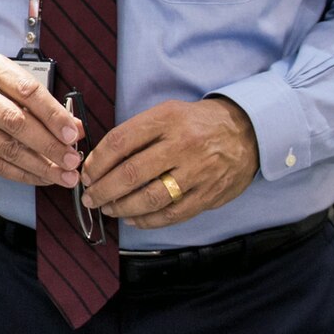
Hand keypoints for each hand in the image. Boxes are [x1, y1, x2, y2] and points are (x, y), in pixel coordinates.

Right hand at [0, 55, 83, 188]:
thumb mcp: (9, 78)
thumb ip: (41, 101)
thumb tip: (74, 127)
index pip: (27, 92)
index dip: (52, 115)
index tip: (72, 133)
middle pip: (16, 123)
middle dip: (48, 145)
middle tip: (71, 160)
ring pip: (7, 149)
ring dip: (40, 166)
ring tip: (64, 176)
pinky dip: (22, 174)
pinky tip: (41, 178)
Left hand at [79, 97, 258, 229]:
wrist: (247, 131)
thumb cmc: (197, 123)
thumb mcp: (168, 113)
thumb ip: (138, 133)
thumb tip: (101, 160)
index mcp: (167, 120)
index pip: (121, 142)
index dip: (97, 161)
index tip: (86, 173)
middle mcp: (182, 145)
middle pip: (131, 173)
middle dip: (103, 189)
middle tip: (90, 197)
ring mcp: (198, 172)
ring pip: (151, 198)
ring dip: (122, 207)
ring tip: (107, 208)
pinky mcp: (209, 194)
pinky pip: (172, 214)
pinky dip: (148, 220)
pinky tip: (133, 218)